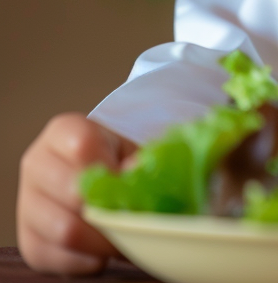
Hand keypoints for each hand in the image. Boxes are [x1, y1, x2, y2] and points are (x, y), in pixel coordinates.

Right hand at [17, 112, 137, 274]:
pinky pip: (58, 258)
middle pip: (72, 192)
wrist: (89, 177)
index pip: (83, 146)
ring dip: (102, 240)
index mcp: (62, 131)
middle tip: (135, 218)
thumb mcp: (129, 149)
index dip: (110, 169)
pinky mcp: (28, 240)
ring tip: (125, 236)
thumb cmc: (114, 158)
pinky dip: (87, 260)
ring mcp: (27, 204)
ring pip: (64, 230)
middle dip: (108, 209)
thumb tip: (136, 170)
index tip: (130, 185)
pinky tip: (104, 250)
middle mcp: (37, 163)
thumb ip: (136, 158)